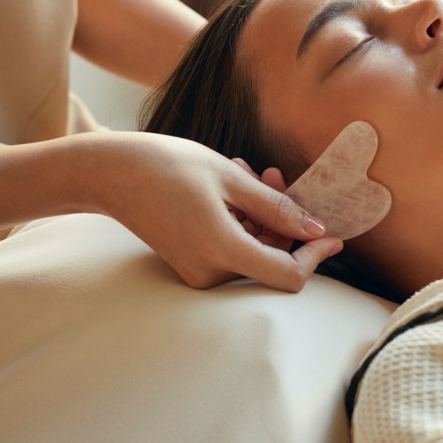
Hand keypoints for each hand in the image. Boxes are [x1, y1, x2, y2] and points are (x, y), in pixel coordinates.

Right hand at [87, 132, 342, 289]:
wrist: (110, 173)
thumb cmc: (169, 166)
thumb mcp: (231, 178)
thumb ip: (278, 208)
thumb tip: (317, 229)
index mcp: (223, 252)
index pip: (288, 276)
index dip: (316, 256)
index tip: (333, 234)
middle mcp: (210, 273)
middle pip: (272, 259)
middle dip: (283, 220)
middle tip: (274, 174)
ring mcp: (197, 271)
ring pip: (253, 250)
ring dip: (261, 215)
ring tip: (245, 171)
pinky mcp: (190, 264)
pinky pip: (232, 248)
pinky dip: (241, 221)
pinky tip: (229, 186)